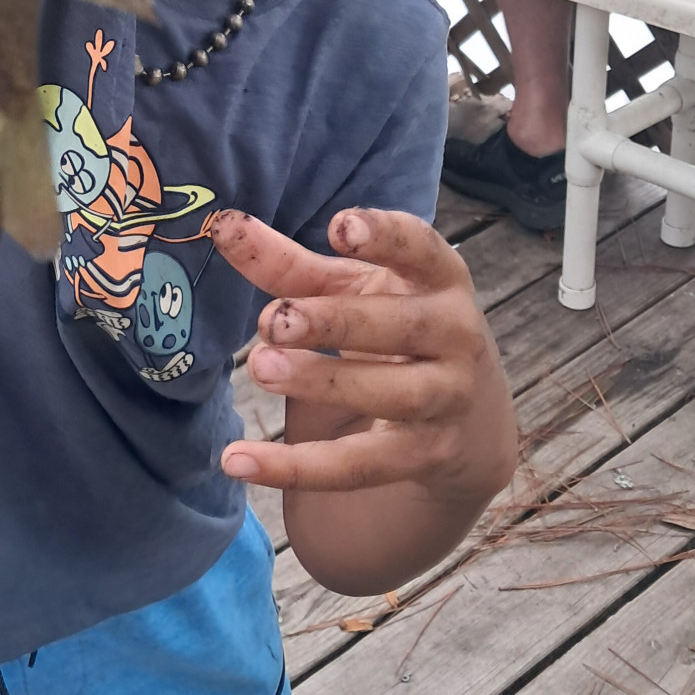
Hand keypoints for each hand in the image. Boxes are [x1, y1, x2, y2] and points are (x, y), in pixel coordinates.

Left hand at [215, 208, 515, 533]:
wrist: (470, 416)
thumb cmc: (394, 325)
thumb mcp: (354, 289)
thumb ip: (291, 263)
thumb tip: (224, 228)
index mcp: (439, 278)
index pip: (420, 247)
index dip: (384, 235)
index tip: (340, 227)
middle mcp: (455, 334)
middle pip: (399, 325)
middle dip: (335, 321)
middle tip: (275, 320)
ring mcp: (447, 397)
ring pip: (390, 394)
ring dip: (323, 382)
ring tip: (260, 367)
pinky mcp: (425, 454)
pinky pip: (359, 465)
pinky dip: (297, 467)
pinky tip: (237, 460)